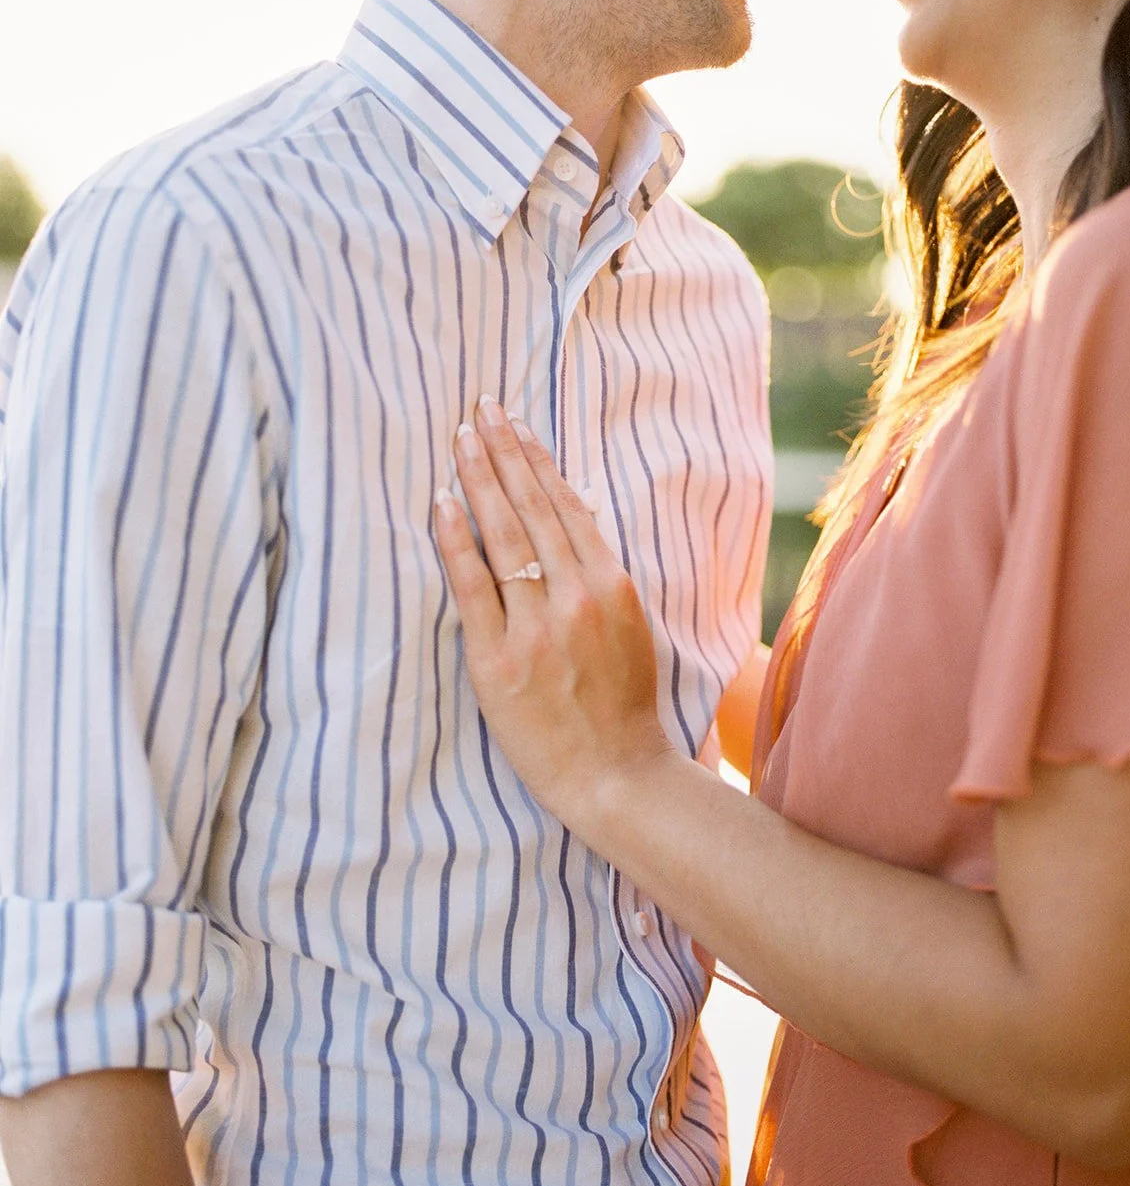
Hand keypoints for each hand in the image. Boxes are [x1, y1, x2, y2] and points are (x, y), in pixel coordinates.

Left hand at [434, 396, 673, 824]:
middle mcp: (576, 598)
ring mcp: (537, 629)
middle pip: (533, 509)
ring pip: (505, 537)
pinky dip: (458, 542)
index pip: (567, 507)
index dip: (536, 461)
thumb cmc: (623, 706)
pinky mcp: (500, 661)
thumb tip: (574, 516)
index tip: (515, 424)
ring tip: (461, 440)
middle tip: (480, 409)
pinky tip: (444, 504)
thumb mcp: (630, 628)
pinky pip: (474, 589)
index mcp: (611, 586)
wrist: (616, 776)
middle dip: (504, 453)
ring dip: (480, 481)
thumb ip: (600, 575)